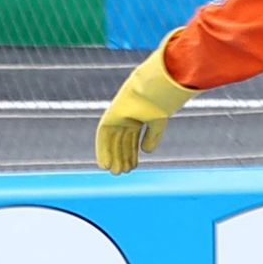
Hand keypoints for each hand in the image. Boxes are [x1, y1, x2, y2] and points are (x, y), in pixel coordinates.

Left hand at [94, 48, 191, 173]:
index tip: (133, 167)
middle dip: (122, 157)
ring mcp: (117, 116)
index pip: (132, 140)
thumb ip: (152, 137)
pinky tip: (104, 164)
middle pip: (121, 141)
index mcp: (138, 117)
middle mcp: (126, 117)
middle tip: (122, 172)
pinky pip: (103, 135)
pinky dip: (102, 150)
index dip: (131, 154)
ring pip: (112, 140)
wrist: (153, 91)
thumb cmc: (159, 104)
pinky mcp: (110, 116)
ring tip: (116, 172)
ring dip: (113, 156)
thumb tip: (146, 152)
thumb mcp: (157, 124)